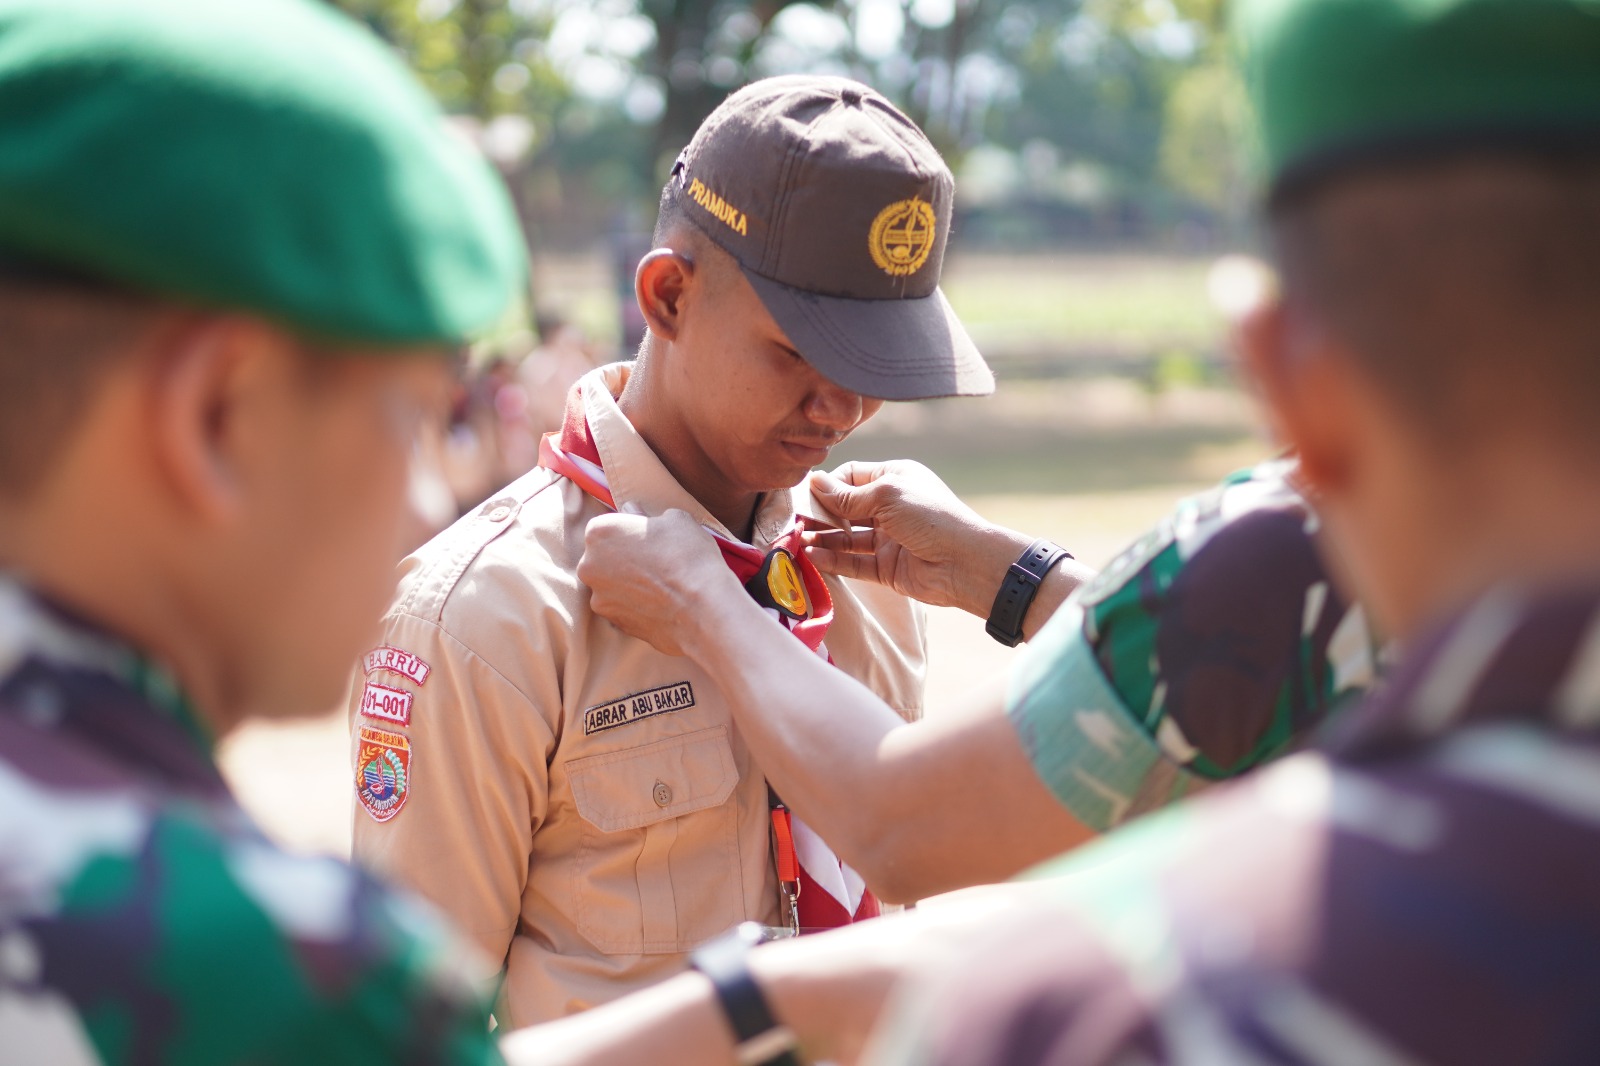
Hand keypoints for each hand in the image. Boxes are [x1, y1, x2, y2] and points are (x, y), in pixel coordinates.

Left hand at [578, 509, 746, 656]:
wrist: (702, 609)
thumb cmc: (688, 556)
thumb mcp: (674, 519)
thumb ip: (645, 515)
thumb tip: (632, 512)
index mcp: (598, 532)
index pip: (607, 526)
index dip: (630, 531)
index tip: (649, 538)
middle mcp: (589, 566)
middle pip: (603, 558)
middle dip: (623, 559)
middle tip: (656, 561)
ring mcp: (599, 598)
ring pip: (612, 586)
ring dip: (629, 584)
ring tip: (661, 585)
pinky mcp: (615, 623)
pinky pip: (623, 608)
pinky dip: (637, 605)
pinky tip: (661, 603)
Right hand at [804, 460, 1029, 615]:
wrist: (964, 562)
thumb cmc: (931, 517)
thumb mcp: (886, 495)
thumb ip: (847, 495)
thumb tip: (814, 482)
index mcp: (893, 479)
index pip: (850, 477)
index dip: (829, 485)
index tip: (807, 496)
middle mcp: (889, 507)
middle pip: (844, 508)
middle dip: (820, 514)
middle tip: (797, 522)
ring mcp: (887, 538)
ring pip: (846, 537)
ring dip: (823, 538)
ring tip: (799, 541)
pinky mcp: (886, 567)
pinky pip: (853, 562)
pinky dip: (833, 560)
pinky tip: (813, 557)